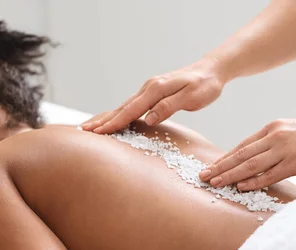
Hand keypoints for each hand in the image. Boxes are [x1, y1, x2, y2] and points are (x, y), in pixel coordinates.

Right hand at [81, 58, 224, 133]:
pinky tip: (112, 119)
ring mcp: (149, 89)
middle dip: (102, 120)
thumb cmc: (205, 85)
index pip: (131, 110)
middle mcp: (149, 88)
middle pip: (121, 107)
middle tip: (84, 131)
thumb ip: (169, 107)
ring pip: (124, 106)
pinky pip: (132, 105)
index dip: (114, 123)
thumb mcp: (192, 97)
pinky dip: (119, 113)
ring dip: (107, 117)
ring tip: (91, 126)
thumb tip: (149, 118)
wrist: (211, 70)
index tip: (99, 133)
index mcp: (156, 89)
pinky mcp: (152, 93)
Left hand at [200, 119, 295, 190]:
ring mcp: (285, 149)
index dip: (224, 158)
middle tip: (203, 176)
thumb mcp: (291, 131)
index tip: (211, 167)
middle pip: (241, 155)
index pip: (242, 146)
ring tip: (215, 183)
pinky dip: (254, 181)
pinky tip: (241, 187)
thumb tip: (254, 156)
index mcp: (272, 128)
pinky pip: (270, 174)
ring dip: (230, 175)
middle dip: (220, 167)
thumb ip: (272, 142)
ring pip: (251, 165)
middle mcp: (275, 136)